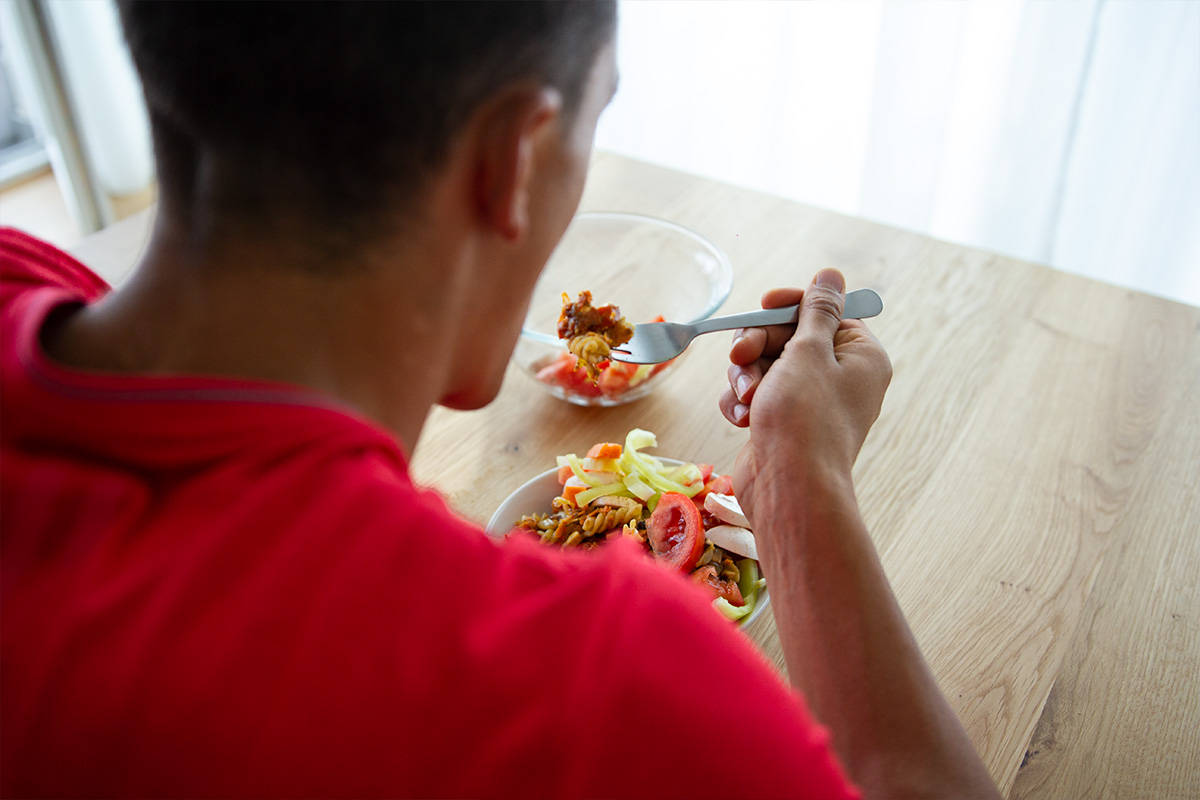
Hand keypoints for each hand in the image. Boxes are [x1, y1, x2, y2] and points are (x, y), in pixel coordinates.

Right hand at [718, 268, 890, 523]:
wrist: (789, 488)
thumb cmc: (804, 418)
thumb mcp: (809, 352)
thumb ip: (816, 310)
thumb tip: (832, 275)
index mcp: (860, 356)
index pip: (824, 312)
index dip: (790, 306)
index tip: (764, 305)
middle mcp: (839, 377)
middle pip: (788, 336)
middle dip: (758, 346)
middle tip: (740, 357)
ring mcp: (809, 402)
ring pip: (765, 365)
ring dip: (747, 375)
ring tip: (748, 398)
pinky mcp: (782, 423)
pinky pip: (757, 394)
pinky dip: (744, 401)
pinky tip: (743, 418)